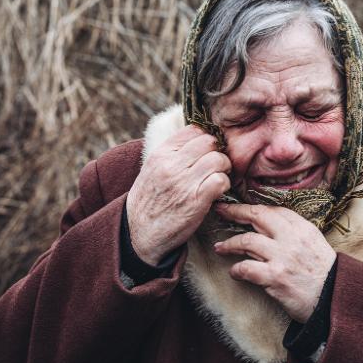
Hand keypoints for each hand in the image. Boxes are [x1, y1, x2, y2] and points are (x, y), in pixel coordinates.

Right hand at [126, 125, 230, 264]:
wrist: (138, 232)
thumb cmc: (149, 200)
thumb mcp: (153, 169)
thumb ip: (173, 153)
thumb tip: (199, 138)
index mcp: (161, 153)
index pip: (194, 130)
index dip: (206, 139)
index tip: (207, 152)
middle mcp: (171, 164)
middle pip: (209, 142)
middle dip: (217, 152)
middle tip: (215, 166)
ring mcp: (184, 181)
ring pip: (218, 159)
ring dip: (223, 169)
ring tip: (216, 179)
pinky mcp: (196, 199)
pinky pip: (221, 180)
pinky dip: (224, 185)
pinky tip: (216, 192)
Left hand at [212, 203, 336, 322]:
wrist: (334, 298)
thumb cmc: (324, 273)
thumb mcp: (314, 243)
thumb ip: (294, 232)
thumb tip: (270, 225)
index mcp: (302, 227)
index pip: (272, 209)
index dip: (252, 207)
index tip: (239, 207)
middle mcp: (291, 238)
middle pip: (256, 216)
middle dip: (234, 211)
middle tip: (221, 211)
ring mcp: (282, 257)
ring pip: (246, 241)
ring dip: (229, 244)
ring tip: (220, 247)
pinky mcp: (275, 278)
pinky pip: (246, 268)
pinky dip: (236, 270)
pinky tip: (234, 272)